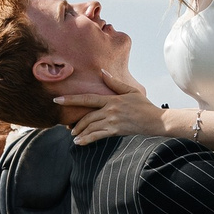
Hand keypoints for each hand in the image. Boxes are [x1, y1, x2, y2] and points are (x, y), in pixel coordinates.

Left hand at [56, 85, 170, 144]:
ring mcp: (113, 121)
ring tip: (73, 134)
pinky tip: (79, 142)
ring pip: (91, 127)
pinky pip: (97, 136)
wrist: (156, 121)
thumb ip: (115, 83)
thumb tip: (102, 72)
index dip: (71, 99)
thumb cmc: (144, 105)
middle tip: (65, 125)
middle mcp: (110, 110)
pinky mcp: (116, 131)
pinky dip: (86, 139)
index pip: (87, 98)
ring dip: (80, 131)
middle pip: (87, 116)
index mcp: (112, 99)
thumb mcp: (131, 91)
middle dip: (74, 121)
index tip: (57, 99)